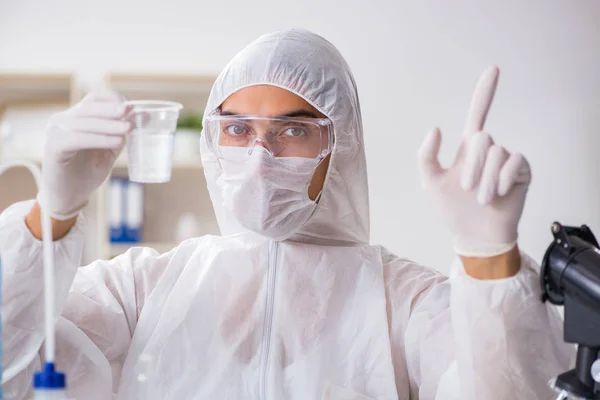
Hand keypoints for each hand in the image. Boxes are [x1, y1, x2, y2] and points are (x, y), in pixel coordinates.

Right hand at [41, 91, 130, 219]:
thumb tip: (144, 117)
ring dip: (109, 125)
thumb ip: (120, 134)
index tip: (131, 106)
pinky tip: (117, 142)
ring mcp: (55, 132)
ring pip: (84, 122)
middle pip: (89, 107)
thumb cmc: (88, 172)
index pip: (94, 98)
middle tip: (130, 113)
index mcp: (75, 117)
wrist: (69, 196)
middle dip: (111, 110)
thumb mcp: (108, 150)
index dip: (112, 99)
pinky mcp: (53, 147)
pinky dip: (99, 139)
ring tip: (128, 129)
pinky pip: (77, 138)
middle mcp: (62, 120)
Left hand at [418, 66, 530, 257]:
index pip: (477, 114)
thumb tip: (436, 127)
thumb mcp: (431, 183)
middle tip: (467, 189)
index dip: (484, 93)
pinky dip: (502, 179)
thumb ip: (426, 156)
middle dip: (471, 165)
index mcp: (468, 149)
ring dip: (484, 180)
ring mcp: (506, 161)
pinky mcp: (521, 172)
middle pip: (481, 137)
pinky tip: (498, 193)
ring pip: (496, 152)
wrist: (474, 236)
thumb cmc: (453, 209)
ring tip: (481, 198)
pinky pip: (515, 162)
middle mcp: (488, 151)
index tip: (493, 69)